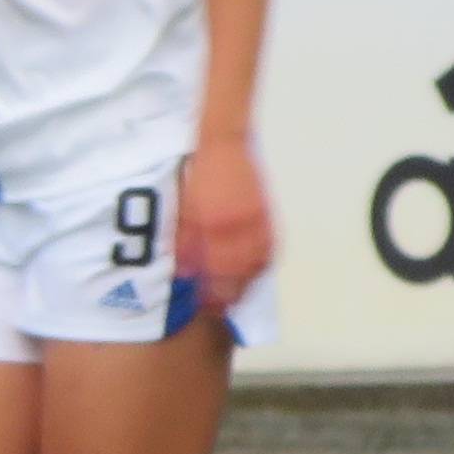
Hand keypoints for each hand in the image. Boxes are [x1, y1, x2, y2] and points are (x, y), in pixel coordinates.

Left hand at [178, 140, 272, 300]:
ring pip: (255, 262)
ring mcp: (255, 220)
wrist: (224, 142)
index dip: (210, 292)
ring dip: (247, 282)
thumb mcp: (185, 207)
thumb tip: (184, 272)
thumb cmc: (199, 174)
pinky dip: (262, 263)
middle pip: (236, 271)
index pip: (214, 270)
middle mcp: (237, 226)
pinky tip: (255, 272)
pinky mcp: (266, 214)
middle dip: (229, 294)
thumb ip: (185, 240)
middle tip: (222, 310)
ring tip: (238, 296)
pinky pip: (268, 246)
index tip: (206, 308)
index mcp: (214, 225)